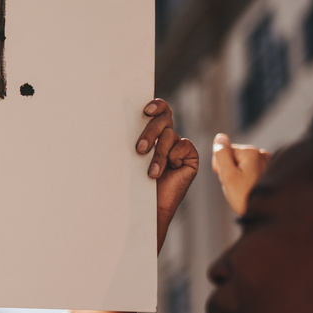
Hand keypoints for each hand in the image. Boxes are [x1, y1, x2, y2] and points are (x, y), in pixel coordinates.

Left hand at [135, 99, 197, 251]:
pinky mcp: (190, 157)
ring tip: (151, 172)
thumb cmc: (133, 183)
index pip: (158, 111)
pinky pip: (184, 146)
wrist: (147, 207)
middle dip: (150, 132)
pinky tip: (168, 170)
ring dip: (158, 153)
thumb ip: (134, 139)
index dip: (156, 105)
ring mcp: (179, 147)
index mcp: (152, 133)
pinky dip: (174, 156)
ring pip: (170, 135)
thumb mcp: (130, 158)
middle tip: (140, 149)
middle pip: (163, 120)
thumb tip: (122, 119)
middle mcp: (166, 137)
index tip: (145, 110)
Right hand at [211, 133, 268, 215]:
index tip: (227, 179)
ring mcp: (267, 161)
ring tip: (243, 189)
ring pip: (241, 164)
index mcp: (250, 152)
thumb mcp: (227, 176)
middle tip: (235, 186)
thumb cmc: (245, 197)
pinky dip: (247, 178)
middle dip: (230, 170)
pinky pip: (251, 170)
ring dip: (238, 175)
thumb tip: (219, 137)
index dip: (220, 166)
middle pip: (233, 156)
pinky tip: (249, 188)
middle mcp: (261, 153)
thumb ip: (221, 155)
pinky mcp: (269, 169)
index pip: (224, 151)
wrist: (266, 213)